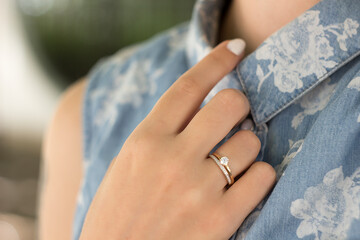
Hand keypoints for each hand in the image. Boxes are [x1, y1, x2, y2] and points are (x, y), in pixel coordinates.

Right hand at [79, 39, 275, 239]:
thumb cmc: (118, 216)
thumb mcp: (128, 166)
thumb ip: (159, 135)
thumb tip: (196, 108)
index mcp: (144, 141)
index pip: (187, 87)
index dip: (214, 62)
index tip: (234, 49)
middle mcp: (172, 159)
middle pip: (229, 105)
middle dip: (238, 105)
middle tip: (234, 116)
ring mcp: (198, 189)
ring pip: (250, 141)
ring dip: (246, 147)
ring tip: (231, 163)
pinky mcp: (220, 220)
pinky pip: (262, 177)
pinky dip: (258, 176)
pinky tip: (243, 185)